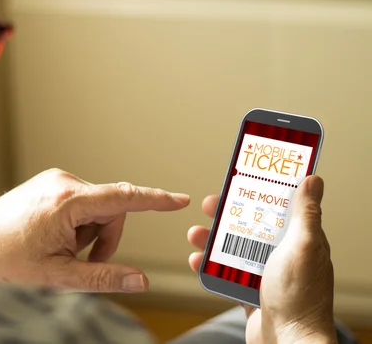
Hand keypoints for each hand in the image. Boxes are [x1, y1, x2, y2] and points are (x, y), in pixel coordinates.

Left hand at [0, 168, 189, 292]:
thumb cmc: (3, 262)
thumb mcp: (57, 277)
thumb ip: (103, 277)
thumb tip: (140, 280)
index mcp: (66, 202)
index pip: (122, 198)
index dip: (154, 199)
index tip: (178, 199)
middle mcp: (61, 183)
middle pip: (110, 209)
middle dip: (105, 238)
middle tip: (82, 261)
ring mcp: (52, 181)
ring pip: (95, 208)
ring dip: (88, 233)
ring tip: (60, 250)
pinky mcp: (47, 184)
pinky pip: (79, 203)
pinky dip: (77, 224)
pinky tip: (53, 238)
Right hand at [187, 176, 336, 343]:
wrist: (288, 341)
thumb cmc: (299, 296)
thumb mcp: (303, 246)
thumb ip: (305, 213)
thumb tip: (313, 180)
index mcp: (300, 241)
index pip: (278, 208)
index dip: (258, 192)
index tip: (239, 180)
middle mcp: (283, 256)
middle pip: (250, 226)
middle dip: (226, 215)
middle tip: (208, 205)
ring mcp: (266, 276)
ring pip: (234, 249)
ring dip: (212, 240)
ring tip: (195, 234)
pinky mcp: (250, 294)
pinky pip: (226, 274)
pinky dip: (209, 267)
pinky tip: (196, 261)